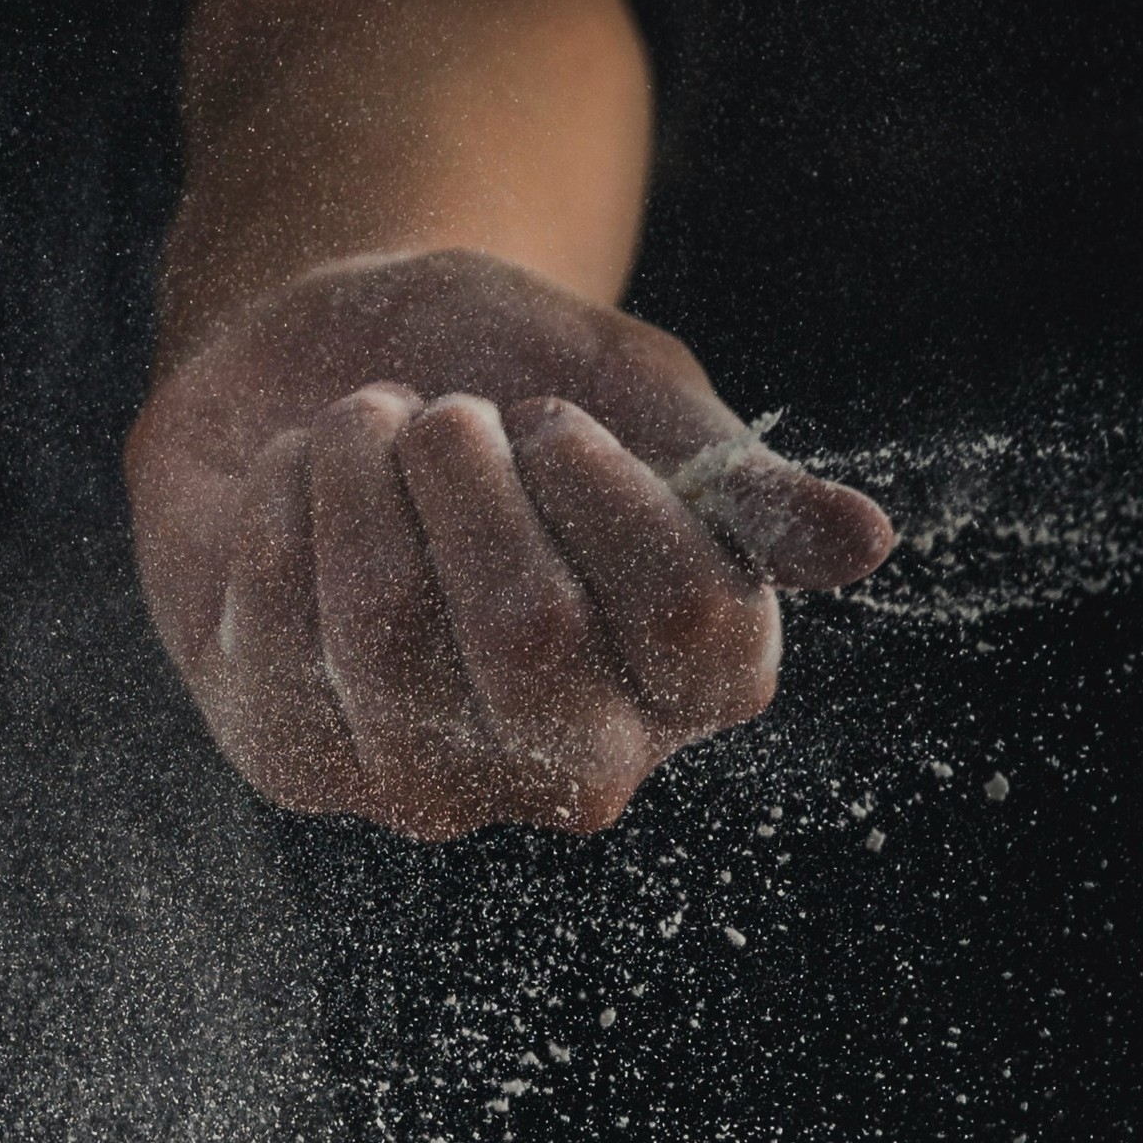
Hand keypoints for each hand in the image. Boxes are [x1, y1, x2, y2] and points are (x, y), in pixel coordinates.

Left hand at [125, 247, 894, 839]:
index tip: (548, 415)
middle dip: (472, 477)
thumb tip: (865, 546)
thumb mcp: (626, 390)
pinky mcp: (296, 763)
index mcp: (691, 679)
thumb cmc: (497, 375)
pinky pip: (277, 624)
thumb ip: (733, 479)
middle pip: (533, 632)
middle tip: (447, 414)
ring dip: (364, 475)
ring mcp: (428, 781)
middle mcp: (572, 762)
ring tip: (366, 425)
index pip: (695, 622)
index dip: (612, 492)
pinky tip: (295, 477)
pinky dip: (283, 502)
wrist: (315, 361)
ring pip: (389, 626)